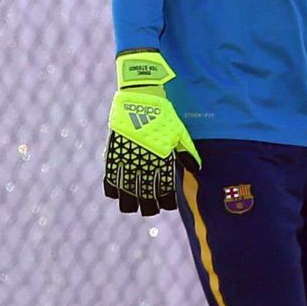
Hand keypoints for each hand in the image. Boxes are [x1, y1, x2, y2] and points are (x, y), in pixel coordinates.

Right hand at [103, 51, 200, 214]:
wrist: (140, 96)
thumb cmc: (163, 113)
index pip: (163, 190)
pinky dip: (112, 188)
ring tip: (131, 207)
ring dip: (129, 202)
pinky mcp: (114, 152)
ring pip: (125, 191)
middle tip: (149, 209)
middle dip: (147, 206)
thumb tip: (195, 169)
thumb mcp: (178, 132)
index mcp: (161, 159)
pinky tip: (115, 193)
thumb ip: (185, 152)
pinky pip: (110, 177)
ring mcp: (127, 158)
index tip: (166, 205)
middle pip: (144, 196)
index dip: (165, 202)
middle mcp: (144, 162)